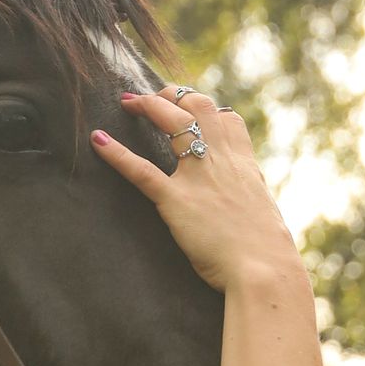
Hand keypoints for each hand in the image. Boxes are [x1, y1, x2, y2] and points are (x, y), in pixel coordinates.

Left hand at [92, 85, 303, 294]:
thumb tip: (248, 200)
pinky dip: (116, 154)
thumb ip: (249, 196)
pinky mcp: (176, 201)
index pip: (226, 119)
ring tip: (126, 102)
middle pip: (198, 107)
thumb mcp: (262, 211)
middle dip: (171, 95)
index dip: (204, 109)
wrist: (264, 270)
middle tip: (149, 98)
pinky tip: (98, 140)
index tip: (187, 108)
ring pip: (172, 122)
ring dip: (148, 105)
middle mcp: (221, 161)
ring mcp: (198, 177)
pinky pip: (142, 170)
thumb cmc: (267, 251)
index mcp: (243, 165)